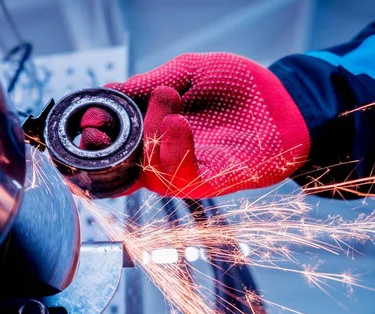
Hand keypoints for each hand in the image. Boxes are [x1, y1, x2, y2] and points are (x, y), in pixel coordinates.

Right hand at [80, 53, 309, 197]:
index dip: (96, 135)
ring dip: (150, 140)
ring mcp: (188, 170)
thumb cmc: (239, 85)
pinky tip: (179, 123)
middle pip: (125, 164)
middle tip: (110, 120)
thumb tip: (109, 90)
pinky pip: (184, 179)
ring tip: (168, 105)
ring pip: (151, 174)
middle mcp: (166, 154)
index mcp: (155, 129)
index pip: (116, 142)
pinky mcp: (213, 180)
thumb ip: (150, 83)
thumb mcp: (188, 72)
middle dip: (108, 146)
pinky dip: (175, 154)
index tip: (90, 119)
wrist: (284, 99)